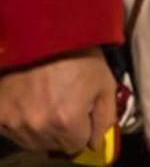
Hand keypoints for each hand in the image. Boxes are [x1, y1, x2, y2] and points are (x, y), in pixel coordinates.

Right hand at [0, 49, 116, 153]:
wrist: (44, 34)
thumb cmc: (80, 56)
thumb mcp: (106, 84)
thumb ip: (105, 118)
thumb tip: (97, 142)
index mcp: (67, 122)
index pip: (78, 144)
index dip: (83, 128)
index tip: (83, 112)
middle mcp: (38, 127)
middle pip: (55, 145)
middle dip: (64, 129)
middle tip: (65, 103)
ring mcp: (15, 123)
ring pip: (33, 141)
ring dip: (42, 128)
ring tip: (48, 101)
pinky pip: (14, 131)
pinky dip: (23, 122)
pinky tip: (30, 102)